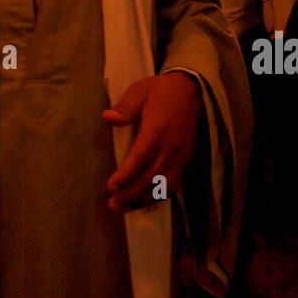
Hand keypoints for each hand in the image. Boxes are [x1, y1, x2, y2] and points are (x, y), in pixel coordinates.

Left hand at [102, 71, 201, 210]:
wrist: (189, 90)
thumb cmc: (160, 91)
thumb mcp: (139, 91)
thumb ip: (125, 108)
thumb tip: (107, 117)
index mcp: (158, 129)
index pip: (141, 157)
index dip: (126, 174)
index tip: (111, 185)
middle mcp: (171, 146)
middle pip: (151, 177)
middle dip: (131, 193)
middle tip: (112, 203)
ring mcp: (181, 155)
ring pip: (163, 186)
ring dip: (144, 200)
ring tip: (123, 207)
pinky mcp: (185, 160)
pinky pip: (174, 184)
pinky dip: (158, 196)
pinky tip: (143, 201)